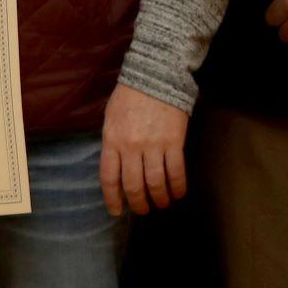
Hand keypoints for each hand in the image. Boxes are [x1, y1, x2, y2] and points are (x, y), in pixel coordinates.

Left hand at [99, 82, 190, 216]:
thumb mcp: (110, 119)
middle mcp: (130, 147)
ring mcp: (153, 146)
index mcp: (111, 141)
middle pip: (133, 185)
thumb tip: (117, 168)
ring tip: (161, 204)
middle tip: (143, 210)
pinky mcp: (174, 142)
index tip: (116, 211)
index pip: (109, 178)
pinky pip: (176, 172)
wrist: (155, 76)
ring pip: (155, 183)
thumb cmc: (129, 96)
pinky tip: (178, 193)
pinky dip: (177, 186)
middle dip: (138, 203)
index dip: (113, 198)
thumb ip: (112, 144)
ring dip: (159, 198)